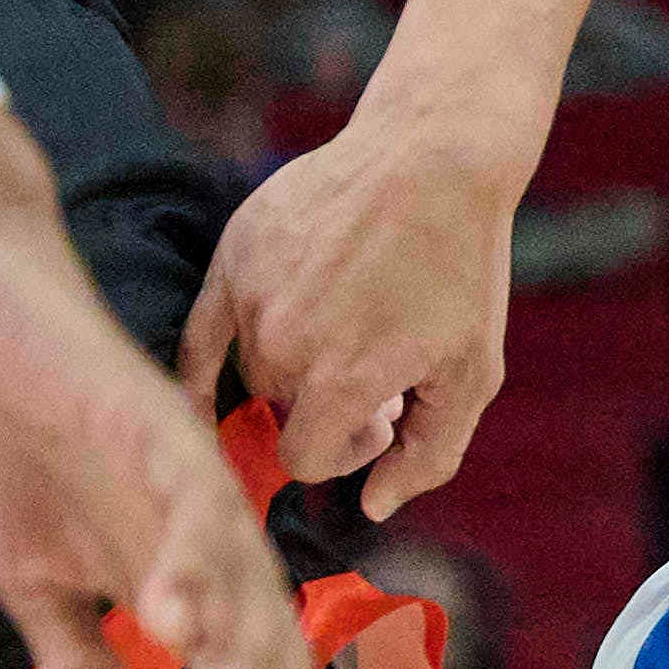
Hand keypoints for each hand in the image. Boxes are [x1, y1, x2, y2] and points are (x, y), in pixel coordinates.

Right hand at [0, 117, 301, 668]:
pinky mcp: (156, 427)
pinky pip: (185, 500)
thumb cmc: (18, 452)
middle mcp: (214, 542)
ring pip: (240, 588)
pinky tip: (170, 615)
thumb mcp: (37, 593)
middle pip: (264, 659)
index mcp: (191, 586)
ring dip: (234, 668)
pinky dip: (182, 557)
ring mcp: (192, 483)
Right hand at [183, 105, 530, 518]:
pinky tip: (205, 394)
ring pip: (250, 370)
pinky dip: (205, 367)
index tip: (380, 420)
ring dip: (289, 369)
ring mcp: (250, 297)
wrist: (430, 161)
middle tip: (373, 365)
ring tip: (346, 328)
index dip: (344, 450)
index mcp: (340, 380)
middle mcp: (283, 344)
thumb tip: (370, 507)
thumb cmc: (459, 273)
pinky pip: (197, 336)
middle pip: (280, 413)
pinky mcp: (231, 257)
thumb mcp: (470, 375)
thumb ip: (427, 456)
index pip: (305, 459)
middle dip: (324, 404)